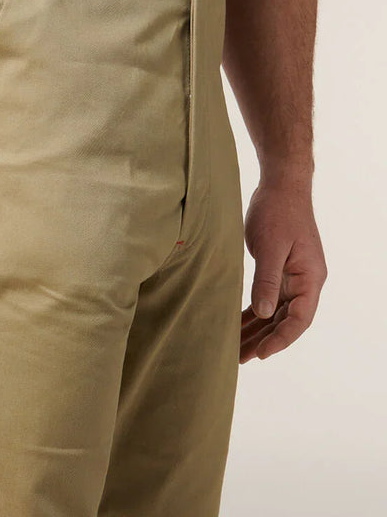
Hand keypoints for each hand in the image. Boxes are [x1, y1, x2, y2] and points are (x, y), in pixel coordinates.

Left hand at [240, 179, 326, 362]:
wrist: (280, 187)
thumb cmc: (278, 212)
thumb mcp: (270, 248)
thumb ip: (267, 281)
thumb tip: (265, 314)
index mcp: (310, 278)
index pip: (299, 319)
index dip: (280, 339)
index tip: (260, 353)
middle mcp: (304, 281)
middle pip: (286, 320)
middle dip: (263, 340)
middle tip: (239, 358)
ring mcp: (292, 276)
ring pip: (275, 312)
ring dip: (257, 329)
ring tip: (235, 348)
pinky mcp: (279, 270)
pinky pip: (267, 298)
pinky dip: (254, 311)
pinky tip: (238, 323)